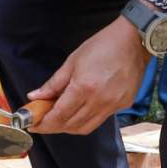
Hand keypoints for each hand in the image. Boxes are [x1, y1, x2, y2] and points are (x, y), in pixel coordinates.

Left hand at [28, 16, 150, 135]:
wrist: (134, 40)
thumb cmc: (102, 46)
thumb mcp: (72, 62)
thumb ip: (53, 84)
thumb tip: (34, 96)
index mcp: (84, 88)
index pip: (59, 116)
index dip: (44, 124)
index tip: (33, 125)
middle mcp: (100, 101)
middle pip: (71, 125)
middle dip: (53, 127)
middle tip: (42, 121)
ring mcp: (113, 105)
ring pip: (86, 127)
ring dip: (69, 127)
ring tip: (58, 119)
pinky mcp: (123, 105)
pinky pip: (100, 120)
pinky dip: (85, 120)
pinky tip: (78, 111)